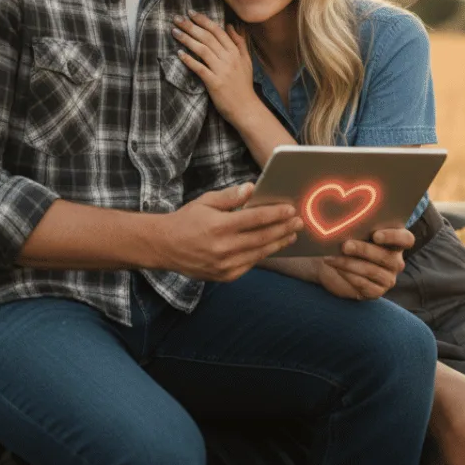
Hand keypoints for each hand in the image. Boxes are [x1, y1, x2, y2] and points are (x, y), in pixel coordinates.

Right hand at [160, 183, 303, 281]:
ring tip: (292, 235)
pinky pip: (250, 264)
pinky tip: (272, 246)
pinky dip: (263, 254)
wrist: (165, 247)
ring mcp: (224, 265)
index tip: (290, 209)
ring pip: (259, 253)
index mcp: (219, 226)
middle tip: (299, 222)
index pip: (255, 219)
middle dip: (283, 228)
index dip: (275, 213)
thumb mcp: (205, 201)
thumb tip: (251, 188)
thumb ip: (230, 196)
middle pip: (262, 237)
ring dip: (278, 243)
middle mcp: (223, 248)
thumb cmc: (187, 220)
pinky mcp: (224, 276)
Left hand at [172, 12, 255, 127]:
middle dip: (191, 26)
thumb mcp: (246, 61)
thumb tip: (231, 25)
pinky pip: (199, 68)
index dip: (203, 20)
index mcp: (235, 52)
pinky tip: (179, 54)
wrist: (246, 108)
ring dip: (187, 39)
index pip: (217, 31)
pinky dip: (189, 60)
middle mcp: (228, 58)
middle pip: (207, 37)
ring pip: (202, 50)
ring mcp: (221, 70)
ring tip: (174, 32)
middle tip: (177, 18)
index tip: (191, 13)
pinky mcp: (214, 83)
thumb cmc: (244, 85)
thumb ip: (239, 42)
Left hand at [318, 226, 413, 299]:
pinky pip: (364, 285)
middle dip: (363, 250)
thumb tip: (349, 220)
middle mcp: (396, 261)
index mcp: (397, 241)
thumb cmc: (350, 238)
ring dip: (350, 264)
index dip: (393, 237)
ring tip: (333, 257)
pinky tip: (337, 268)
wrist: (337, 261)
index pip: (406, 239)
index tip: (376, 235)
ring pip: (372, 271)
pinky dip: (348, 276)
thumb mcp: (357, 230)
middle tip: (345, 246)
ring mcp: (388, 278)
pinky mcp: (376, 292)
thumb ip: (360, 225)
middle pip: (386, 257)